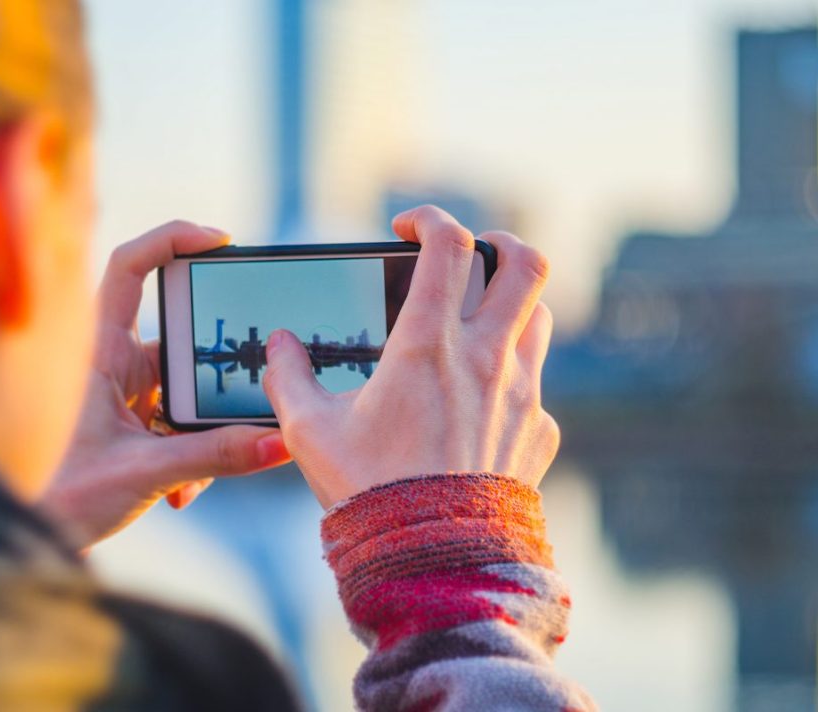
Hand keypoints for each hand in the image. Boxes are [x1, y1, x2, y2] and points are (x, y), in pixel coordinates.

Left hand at [41, 221, 290, 546]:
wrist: (32, 540)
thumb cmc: (60, 498)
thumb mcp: (145, 472)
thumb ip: (215, 455)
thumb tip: (279, 442)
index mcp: (98, 351)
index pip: (128, 268)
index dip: (172, 239)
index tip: (221, 241)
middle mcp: (112, 363)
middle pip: (181, 339)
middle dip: (214, 375)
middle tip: (243, 396)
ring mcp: (126, 394)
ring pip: (188, 389)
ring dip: (204, 428)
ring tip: (197, 476)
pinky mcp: (136, 424)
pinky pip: (182, 422)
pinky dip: (195, 452)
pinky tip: (185, 492)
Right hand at [262, 205, 558, 507]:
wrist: (432, 564)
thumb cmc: (368, 493)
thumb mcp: (309, 431)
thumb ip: (289, 377)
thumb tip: (279, 345)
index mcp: (428, 345)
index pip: (448, 244)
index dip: (430, 218)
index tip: (408, 227)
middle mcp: (486, 359)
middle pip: (526, 263)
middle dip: (499, 242)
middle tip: (470, 254)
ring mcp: (522, 394)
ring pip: (536, 319)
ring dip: (508, 308)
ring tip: (473, 326)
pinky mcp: (539, 431)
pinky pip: (535, 386)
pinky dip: (510, 379)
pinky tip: (479, 407)